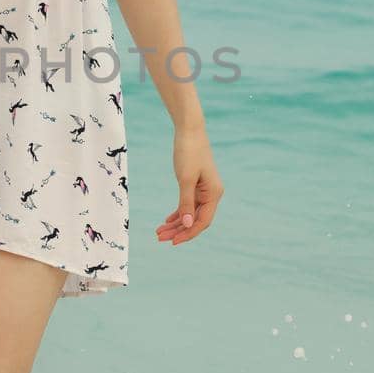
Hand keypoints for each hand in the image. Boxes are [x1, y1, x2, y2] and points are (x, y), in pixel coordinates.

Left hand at [157, 120, 223, 244]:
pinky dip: (178, 213)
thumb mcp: (185, 179)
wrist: (189, 130)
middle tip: (159, 238)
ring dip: (176, 223)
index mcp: (213, 194)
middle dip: (178, 230)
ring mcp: (205, 190)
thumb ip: (186, 203)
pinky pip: (188, 204)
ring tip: (159, 232)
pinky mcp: (196, 185)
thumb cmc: (188, 152)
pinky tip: (167, 221)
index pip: (202, 222)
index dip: (188, 233)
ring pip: (190, 213)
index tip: (172, 242)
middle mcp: (212, 194)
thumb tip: (187, 225)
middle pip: (195, 220)